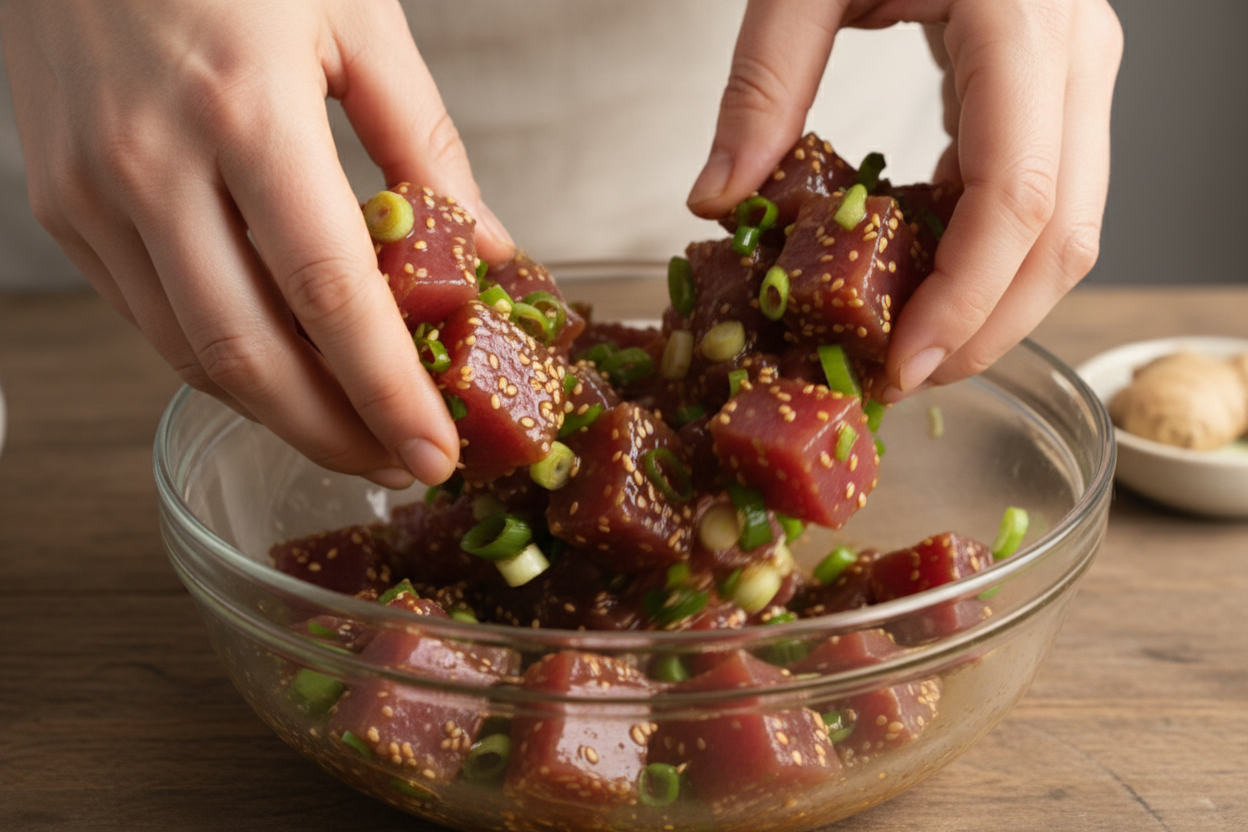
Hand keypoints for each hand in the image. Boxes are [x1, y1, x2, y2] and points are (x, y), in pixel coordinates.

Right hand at [0, 0, 514, 486]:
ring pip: (191, 354)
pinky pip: (149, 318)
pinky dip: (220, 362)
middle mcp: (151, 166)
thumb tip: (490, 250)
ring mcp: (91, 193)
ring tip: (352, 433)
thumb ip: (424, 145)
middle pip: (251, 355)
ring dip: (280, 413)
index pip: (329, 296)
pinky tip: (280, 373)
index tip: (437, 453)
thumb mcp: (355, 18)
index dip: (386, 391)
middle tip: (399, 466)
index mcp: (245, 113)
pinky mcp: (61, 204)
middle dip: (335, 433)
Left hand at [687, 0, 1122, 399]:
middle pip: (1064, 235)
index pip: (1019, 197)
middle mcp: (1075, 53)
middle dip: (987, 327)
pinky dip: (990, 253)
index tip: (900, 365)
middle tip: (900, 381)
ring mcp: (1081, 69)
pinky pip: (1046, 194)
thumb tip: (718, 201)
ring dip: (996, 303)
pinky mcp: (1059, 86)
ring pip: (1071, 227)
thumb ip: (760, 88)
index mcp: (1020, 19)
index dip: (966, 300)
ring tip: (909, 347)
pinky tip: (925, 278)